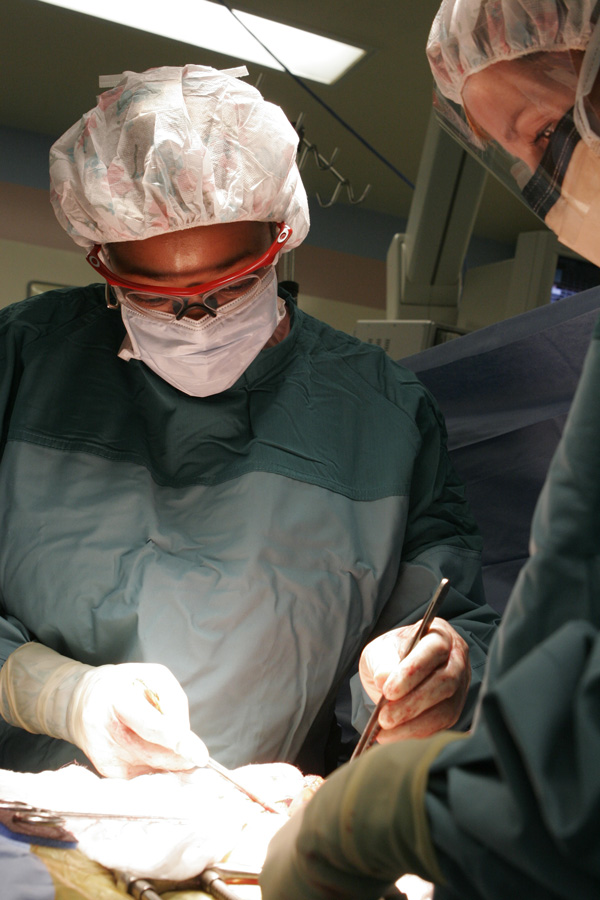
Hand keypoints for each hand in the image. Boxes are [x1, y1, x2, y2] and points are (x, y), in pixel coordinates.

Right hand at [69, 662, 207, 777]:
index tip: (200, 755)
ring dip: (170, 762)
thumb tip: (183, 733)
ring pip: (151, 768)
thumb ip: (172, 699)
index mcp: (117, 699)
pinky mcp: (106, 771)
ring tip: (169, 744)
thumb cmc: (122, 685)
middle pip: (154, 754)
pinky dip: (157, 767)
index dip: (177, 741)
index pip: (151, 726)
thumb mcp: (150, 675)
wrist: (81, 703)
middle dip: (180, 757)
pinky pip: (143, 775)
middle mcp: (107, 731)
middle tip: (197, 754)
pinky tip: (155, 752)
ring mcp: (105, 755)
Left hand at [359, 619, 469, 740]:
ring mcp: (460, 686)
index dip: (412, 672)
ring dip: (414, 724)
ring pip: (446, 709)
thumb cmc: (391, 655)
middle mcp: (456, 659)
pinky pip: (442, 726)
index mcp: (439, 634)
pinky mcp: (456, 709)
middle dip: (412, 703)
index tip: (387, 690)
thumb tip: (383, 679)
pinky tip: (396, 736)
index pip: (434, 650)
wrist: (397, 668)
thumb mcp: (379, 650)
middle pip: (445, 682)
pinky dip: (418, 734)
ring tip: (386, 731)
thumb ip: (380, 661)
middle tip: (384, 718)